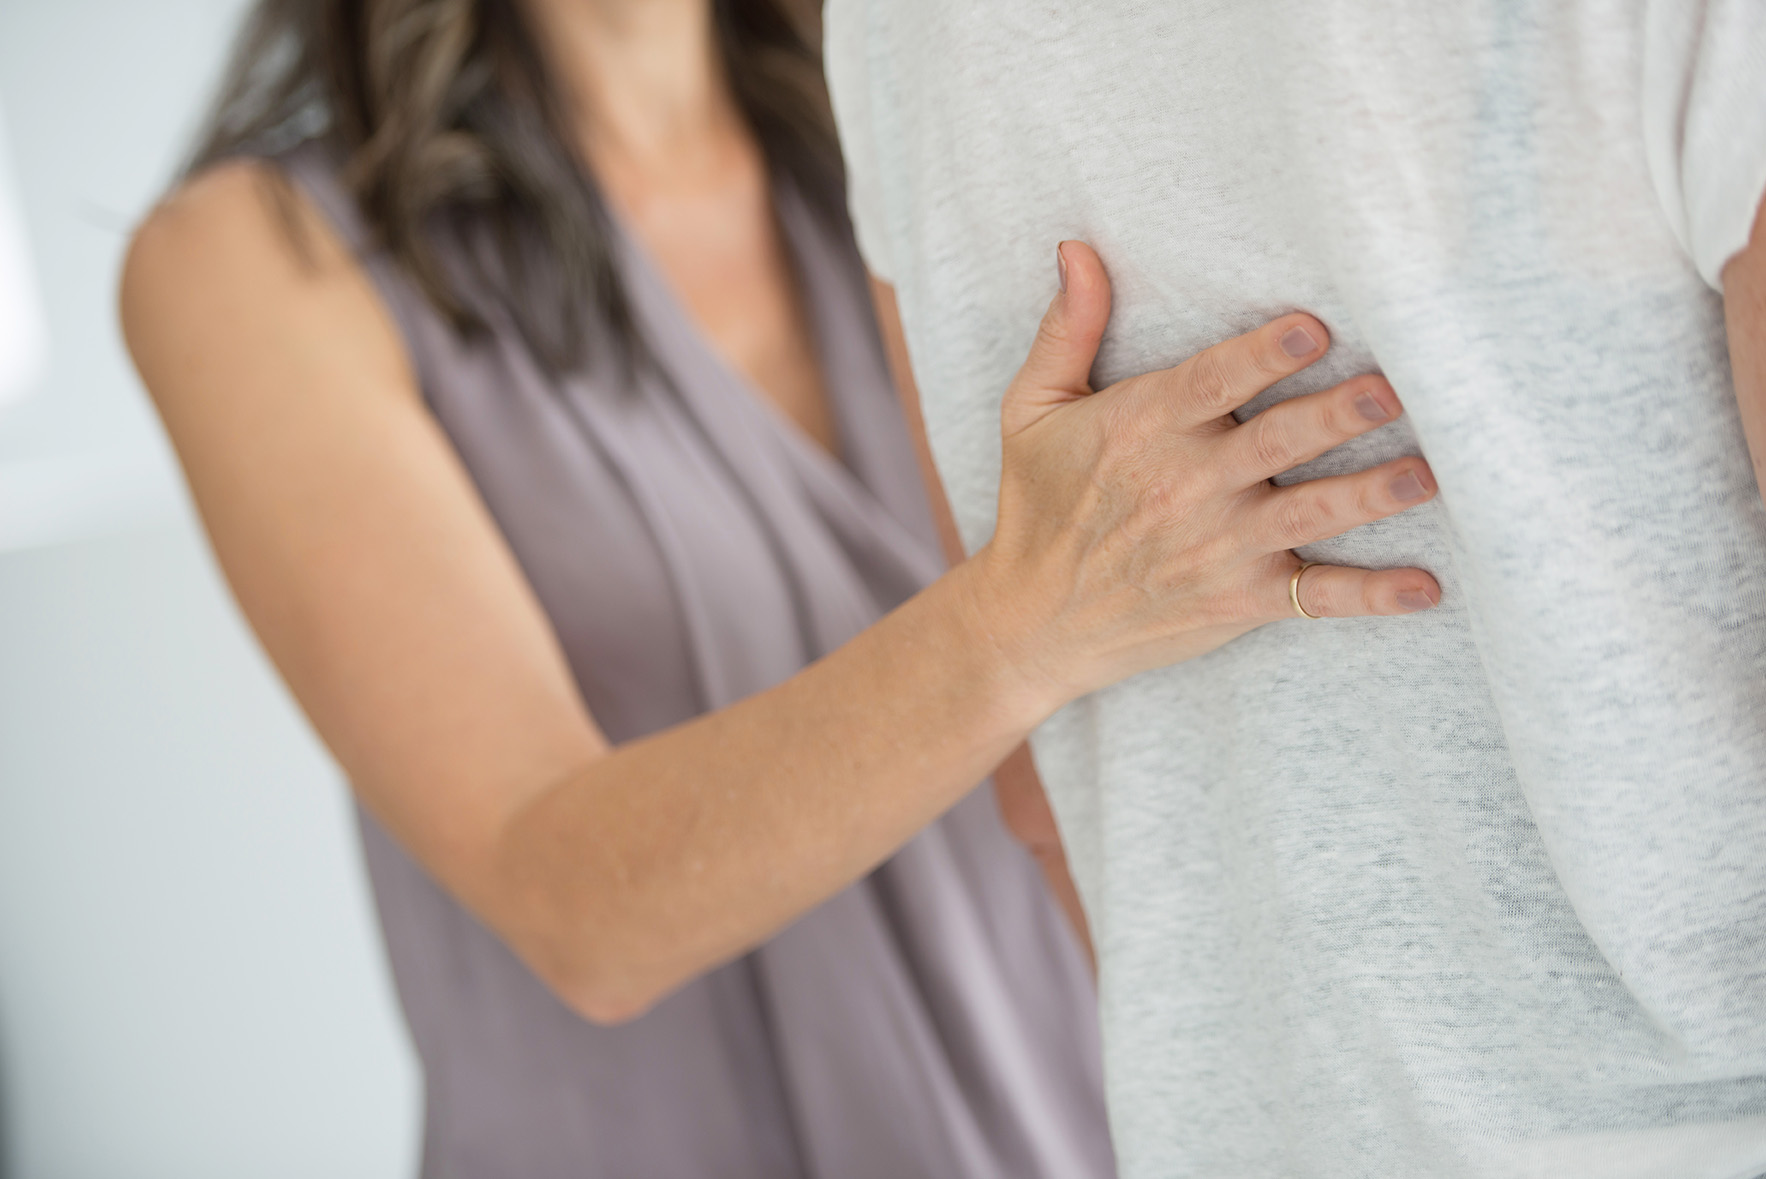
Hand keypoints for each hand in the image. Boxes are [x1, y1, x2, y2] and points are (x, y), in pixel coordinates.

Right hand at [966, 241, 1439, 714]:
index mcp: (1142, 429)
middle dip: (1336, 416)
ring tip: (1425, 473)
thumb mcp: (1030, 411)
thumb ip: (1066, 331)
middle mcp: (1187, 487)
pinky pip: (1313, 597)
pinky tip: (1424, 588)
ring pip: (1309, 513)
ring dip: (1370, 494)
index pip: (1211, 383)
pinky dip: (1371, 596)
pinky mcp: (1238, 600)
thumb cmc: (1039, 505)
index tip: (1312, 327)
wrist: (1032, 623)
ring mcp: (1219, 548)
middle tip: (1392, 391)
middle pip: (1276, 442)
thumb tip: (1076, 249)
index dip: (1262, 355)